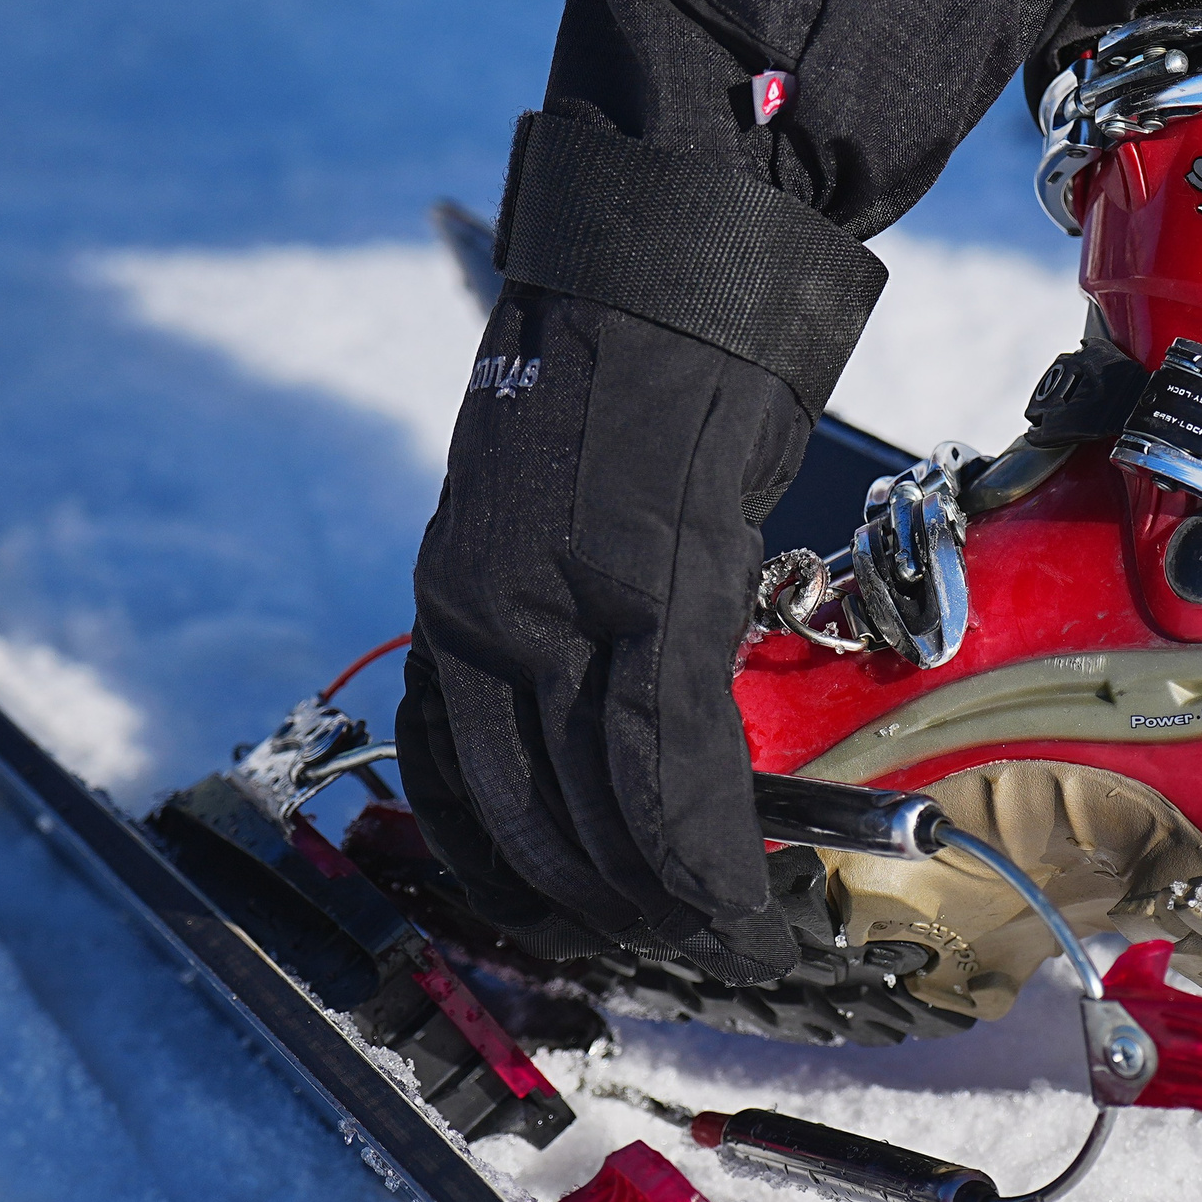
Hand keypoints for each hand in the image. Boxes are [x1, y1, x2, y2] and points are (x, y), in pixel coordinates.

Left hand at [397, 287, 804, 982]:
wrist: (673, 251)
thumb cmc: (628, 363)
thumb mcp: (544, 504)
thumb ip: (554, 609)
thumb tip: (607, 700)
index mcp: (451, 599)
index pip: (463, 790)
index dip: (524, 884)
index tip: (589, 923)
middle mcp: (485, 617)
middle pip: (532, 826)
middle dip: (609, 917)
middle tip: (683, 950)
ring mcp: (565, 609)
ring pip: (606, 819)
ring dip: (674, 908)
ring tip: (735, 938)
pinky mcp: (657, 594)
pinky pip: (677, 770)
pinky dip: (715, 856)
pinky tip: (749, 897)